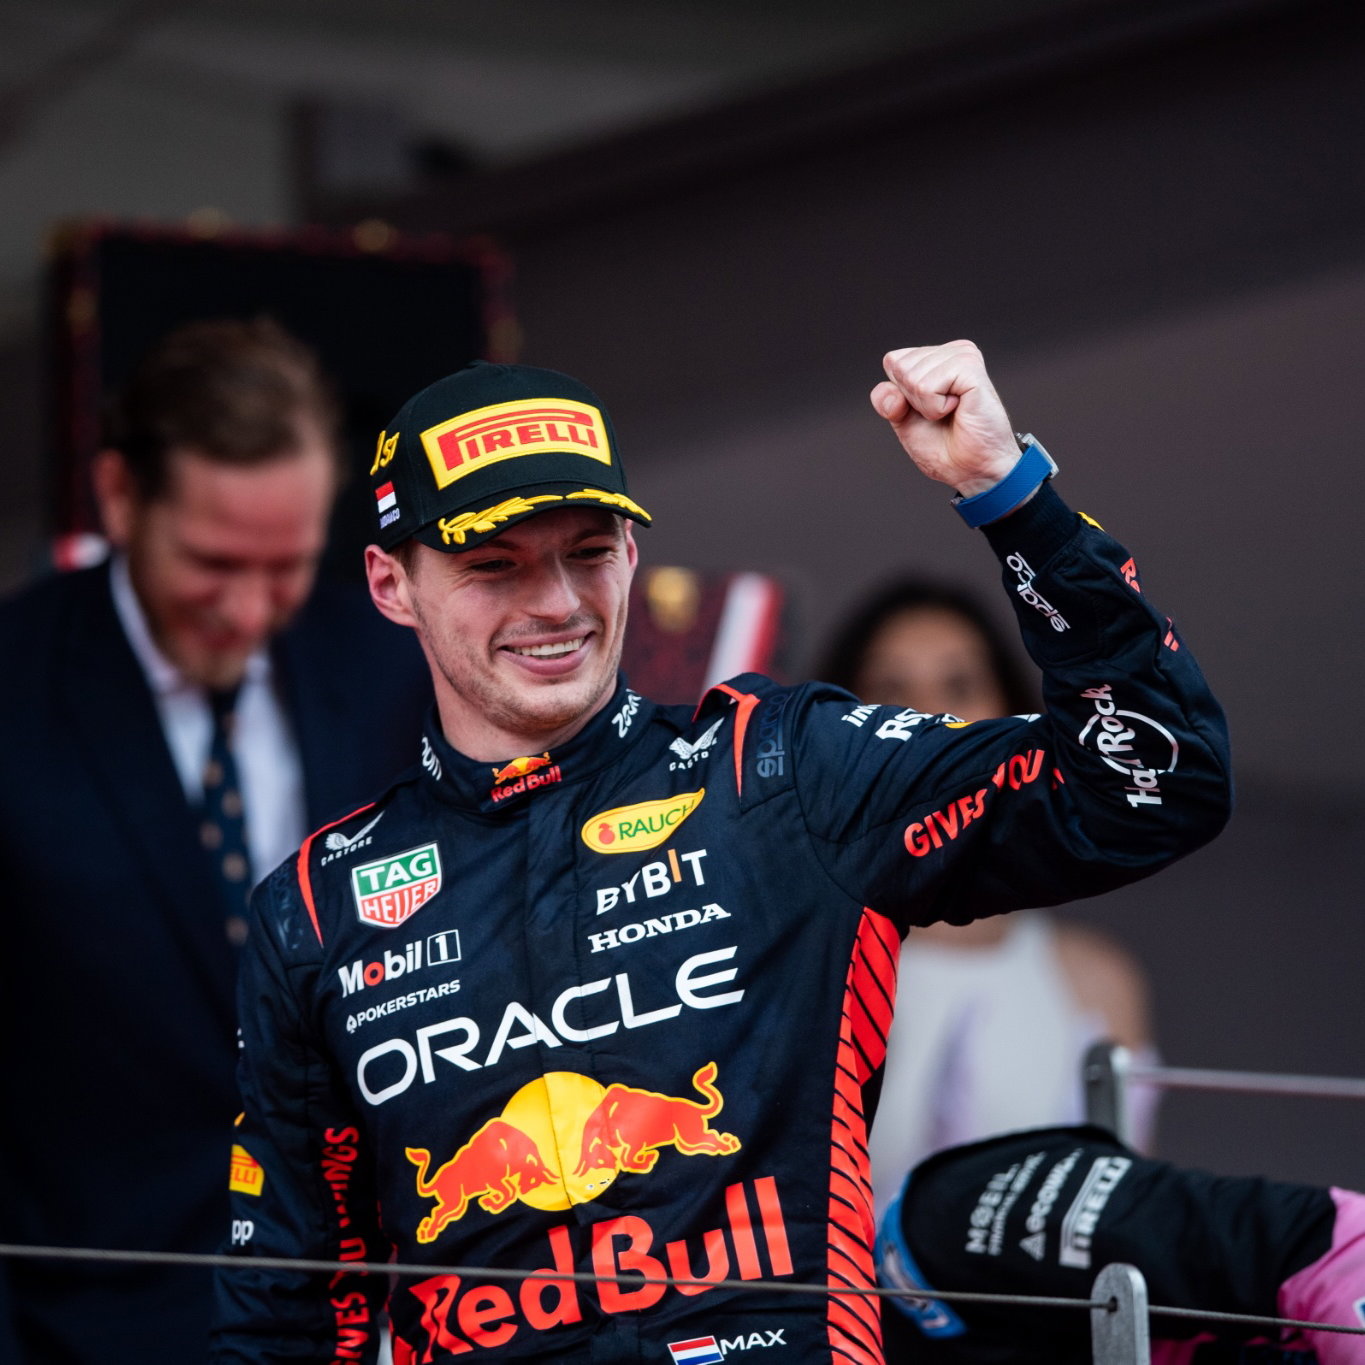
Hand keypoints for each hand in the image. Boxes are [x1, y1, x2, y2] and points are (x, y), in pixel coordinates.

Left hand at [871, 340, 1021, 496]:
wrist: (972, 469)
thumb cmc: (946, 447)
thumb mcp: (904, 422)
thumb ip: (887, 401)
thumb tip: (889, 389)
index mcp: (937, 358)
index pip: (892, 361)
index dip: (899, 394)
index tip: (925, 410)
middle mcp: (952, 352)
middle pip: (899, 367)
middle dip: (912, 400)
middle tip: (942, 414)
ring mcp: (963, 356)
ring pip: (912, 377)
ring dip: (926, 406)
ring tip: (952, 413)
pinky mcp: (970, 368)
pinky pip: (927, 386)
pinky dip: (935, 408)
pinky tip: (958, 409)